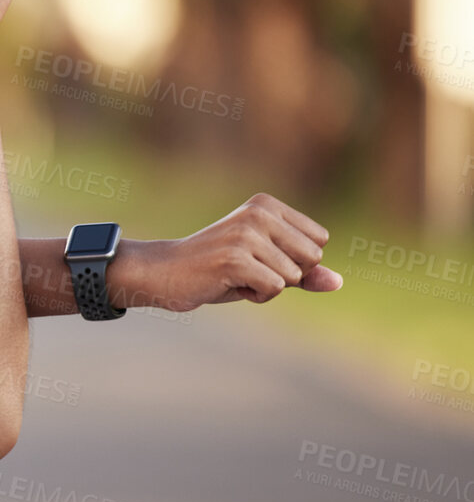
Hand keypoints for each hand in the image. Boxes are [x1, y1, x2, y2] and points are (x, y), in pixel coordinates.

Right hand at [115, 193, 343, 312]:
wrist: (163, 273)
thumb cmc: (216, 270)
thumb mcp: (265, 267)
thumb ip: (303, 272)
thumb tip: (338, 282)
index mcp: (267, 205)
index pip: (319, 241)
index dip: (295, 261)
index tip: (259, 259)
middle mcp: (258, 213)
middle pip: (313, 258)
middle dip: (285, 275)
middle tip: (246, 270)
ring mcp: (246, 235)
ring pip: (293, 276)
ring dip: (267, 287)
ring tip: (234, 277)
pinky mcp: (235, 259)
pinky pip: (274, 288)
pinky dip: (256, 296)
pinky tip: (228, 285)